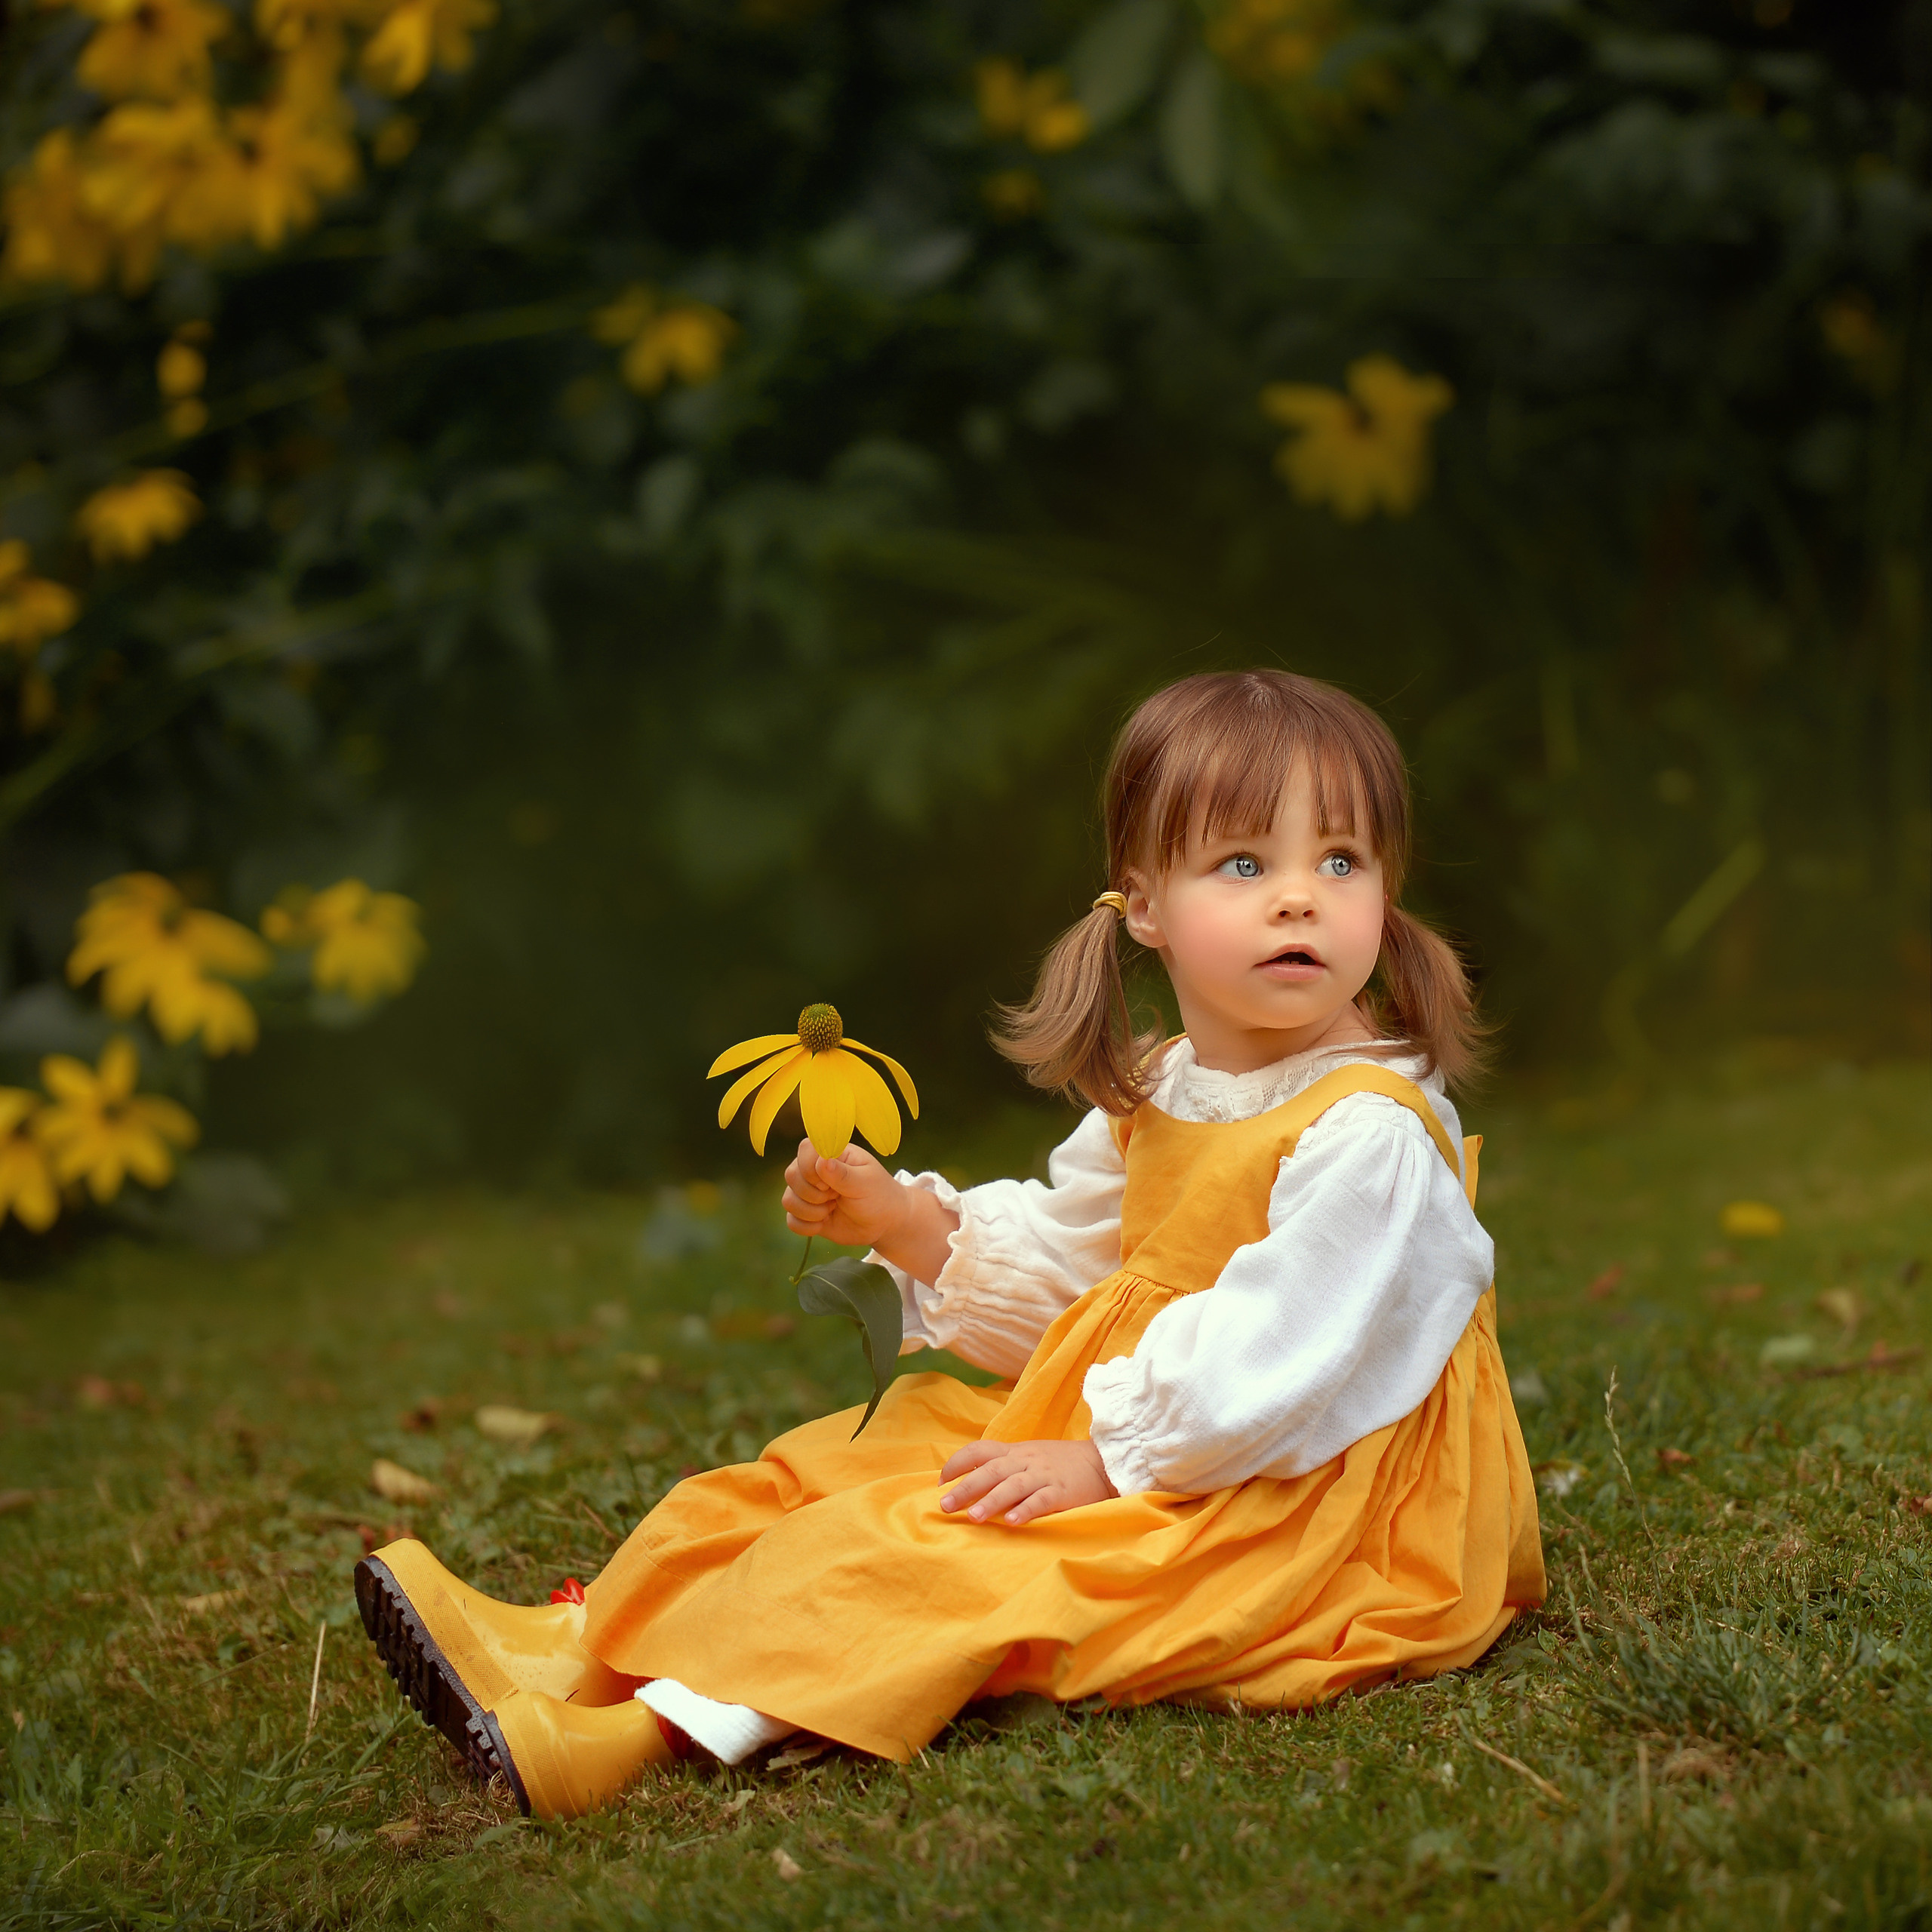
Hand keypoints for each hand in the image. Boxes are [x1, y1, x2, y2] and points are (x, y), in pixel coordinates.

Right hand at [783, 1140, 913, 1251]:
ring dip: (811, 1211)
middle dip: (813, 1194)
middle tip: (836, 1197)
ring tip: (833, 1209)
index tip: (832, 1183)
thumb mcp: (866, 1182)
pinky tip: (825, 1223)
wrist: (883, 1223)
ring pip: (788, 1200)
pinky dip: (807, 1226)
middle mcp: (815, 1169)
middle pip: (791, 1175)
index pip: (805, 1149)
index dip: (812, 1169)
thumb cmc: (879, 1195)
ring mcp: (809, 1192)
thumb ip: (843, 1174)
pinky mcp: (806, 1213)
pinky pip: (791, 1220)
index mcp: (832, 1153)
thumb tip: (823, 1161)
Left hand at [938, 1438, 1116, 1526]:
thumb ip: (1004, 1466)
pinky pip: (1042, 1500)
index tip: (941, 1481)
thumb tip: (970, 1482)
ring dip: (992, 1501)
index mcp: (1015, 1451)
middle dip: (966, 1487)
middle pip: (991, 1470)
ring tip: (974, 1518)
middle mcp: (1026, 1461)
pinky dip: (1026, 1510)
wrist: (1102, 1461)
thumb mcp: (1029, 1457)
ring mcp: (1044, 1475)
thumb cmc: (1060, 1463)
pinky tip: (1012, 1523)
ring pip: (1013, 1485)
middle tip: (945, 1506)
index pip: (980, 1450)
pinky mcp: (1062, 1491)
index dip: (958, 1462)